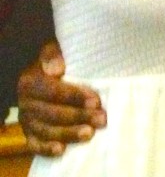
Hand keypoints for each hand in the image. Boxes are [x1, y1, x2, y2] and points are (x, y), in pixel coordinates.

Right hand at [16, 40, 105, 155]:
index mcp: (29, 82)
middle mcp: (25, 104)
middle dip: (79, 116)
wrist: (38, 77)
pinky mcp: (29, 134)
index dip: (75, 97)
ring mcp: (26, 121)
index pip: (54, 91)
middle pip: (52, 113)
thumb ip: (52, 55)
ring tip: (89, 134)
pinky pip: (35, 144)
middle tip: (101, 119)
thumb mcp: (51, 51)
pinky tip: (61, 150)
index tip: (96, 101)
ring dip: (68, 134)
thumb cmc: (54, 63)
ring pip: (46, 130)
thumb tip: (57, 69)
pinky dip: (46, 149)